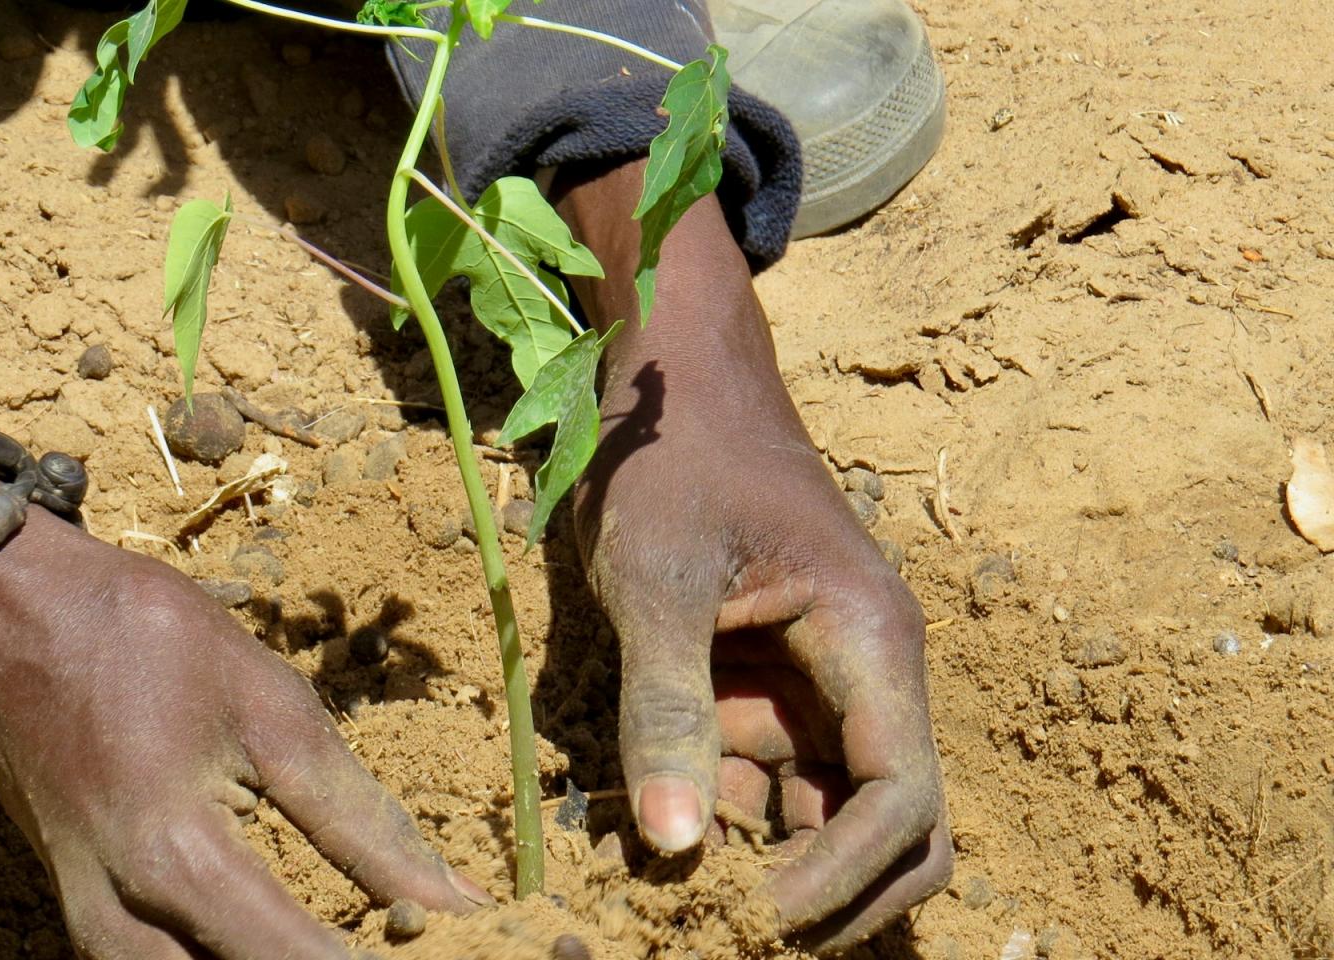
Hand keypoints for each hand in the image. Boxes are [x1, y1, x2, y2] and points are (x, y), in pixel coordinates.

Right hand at [0, 369, 488, 958]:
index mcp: (175, 858)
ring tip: (357, 950)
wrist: (0, 613)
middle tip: (410, 952)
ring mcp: (90, 929)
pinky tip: (294, 945)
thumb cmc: (137, 639)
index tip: (462, 952)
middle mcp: (120, 920)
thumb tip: (452, 901)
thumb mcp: (265, 703)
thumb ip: (358, 815)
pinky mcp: (83, 921)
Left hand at [555, 161, 950, 951]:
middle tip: (731, 926)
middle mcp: (863, 674)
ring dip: (765, 858)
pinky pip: (766, 775)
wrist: (670, 377)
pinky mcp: (769, 683)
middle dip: (828, 889)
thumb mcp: (654, 579)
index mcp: (869, 641)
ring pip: (822, 810)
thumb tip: (675, 849)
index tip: (760, 917)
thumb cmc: (671, 457)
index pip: (901, 796)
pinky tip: (652, 826)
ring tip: (673, 883)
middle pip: (888, 823)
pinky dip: (722, 813)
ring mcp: (817, 683)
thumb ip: (666, 708)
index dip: (843, 875)